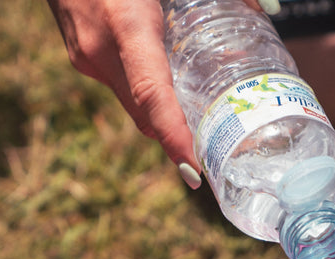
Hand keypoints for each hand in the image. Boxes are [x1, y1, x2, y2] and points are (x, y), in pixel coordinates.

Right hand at [44, 0, 271, 182]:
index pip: (152, 95)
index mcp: (126, 25)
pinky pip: (118, 83)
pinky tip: (165, 74)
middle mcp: (100, 51)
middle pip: (143, 111)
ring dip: (160, 111)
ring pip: (130, 100)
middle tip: (211, 155)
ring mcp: (84, 57)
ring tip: (195, 118)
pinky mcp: (78, 54)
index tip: (194, 168)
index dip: (174, 136)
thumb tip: (257, 9)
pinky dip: (143, 87)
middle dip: (174, 137)